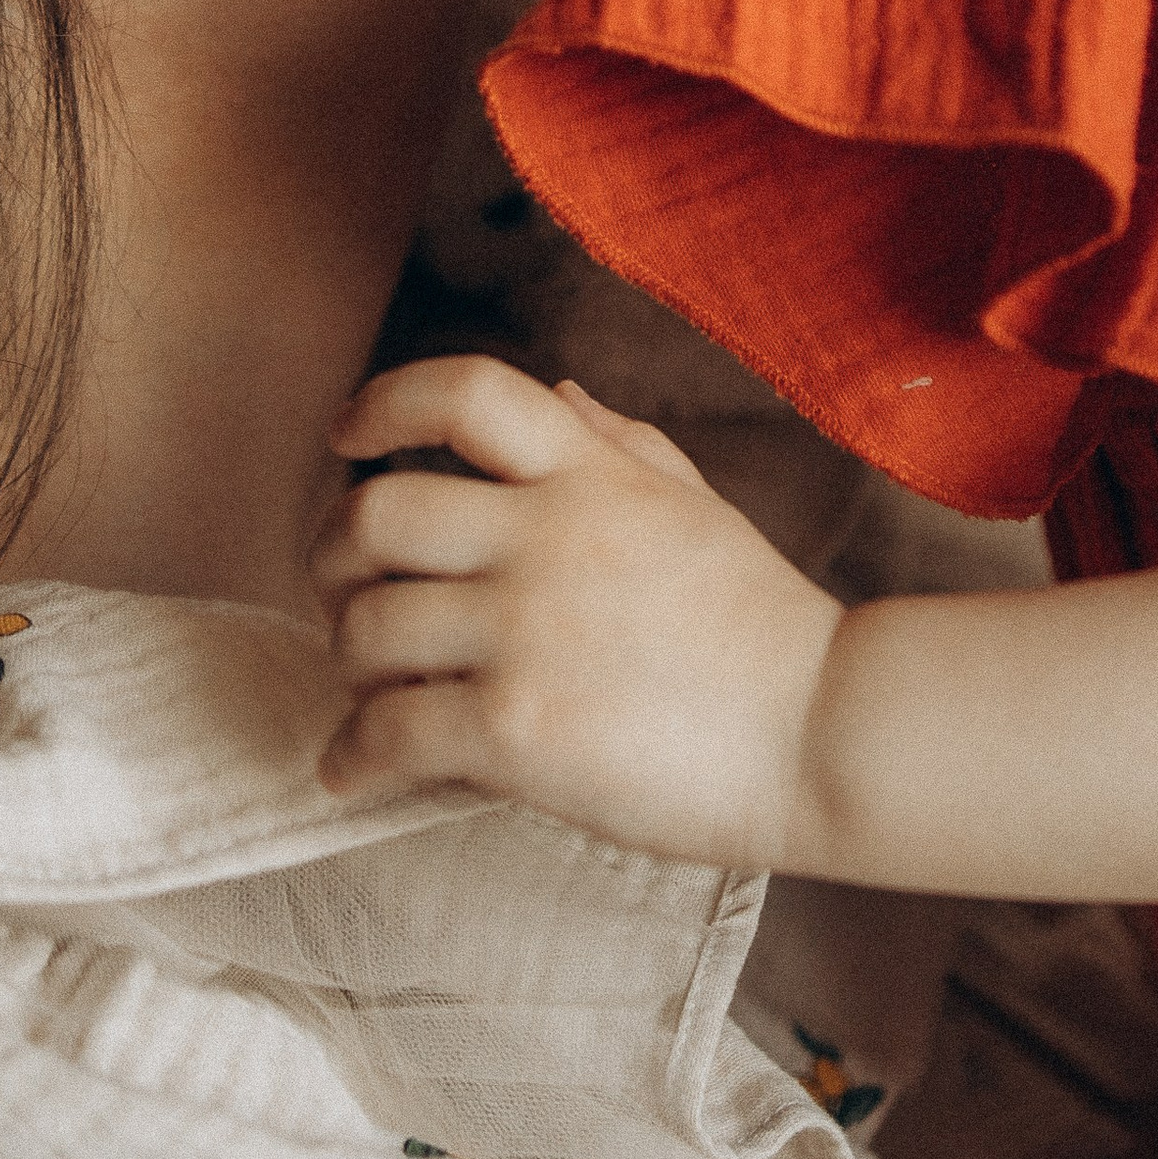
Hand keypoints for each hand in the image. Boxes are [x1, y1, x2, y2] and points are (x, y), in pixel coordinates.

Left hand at [318, 355, 841, 867]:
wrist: (826, 734)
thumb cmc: (763, 626)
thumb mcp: (694, 503)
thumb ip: (616, 443)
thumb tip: (555, 389)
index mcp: (591, 475)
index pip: (462, 393)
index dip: (385, 403)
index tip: (347, 434)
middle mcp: (547, 536)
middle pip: (376, 512)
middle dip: (331, 553)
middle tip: (339, 588)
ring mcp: (526, 632)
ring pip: (367, 628)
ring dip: (349, 664)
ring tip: (372, 689)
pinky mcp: (515, 729)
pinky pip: (386, 733)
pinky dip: (353, 755)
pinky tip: (355, 769)